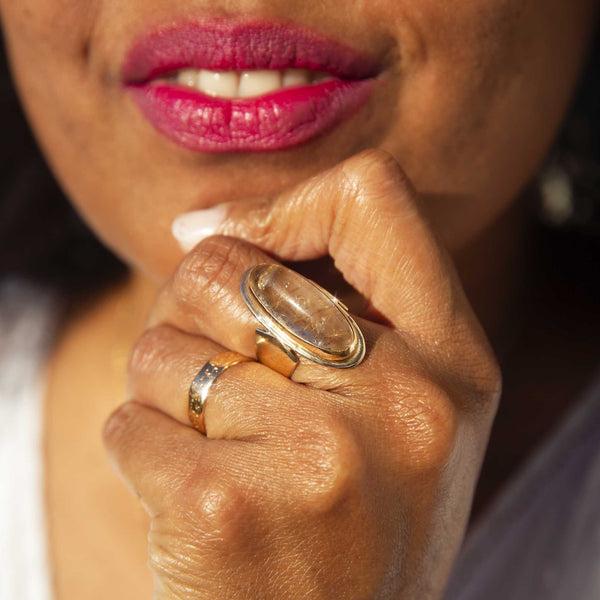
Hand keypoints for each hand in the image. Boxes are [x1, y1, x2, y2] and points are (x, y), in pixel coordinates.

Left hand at [103, 149, 500, 598]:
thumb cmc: (359, 518)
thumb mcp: (401, 412)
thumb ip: (337, 304)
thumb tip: (195, 226)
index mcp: (453, 364)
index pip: (372, 202)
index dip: (288, 206)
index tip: (233, 239)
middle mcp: (403, 401)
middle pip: (225, 267)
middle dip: (191, 310)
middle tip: (219, 374)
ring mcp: (319, 456)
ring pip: (161, 347)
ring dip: (165, 389)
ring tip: (218, 444)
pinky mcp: (226, 508)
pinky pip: (130, 420)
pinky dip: (141, 447)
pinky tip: (191, 494)